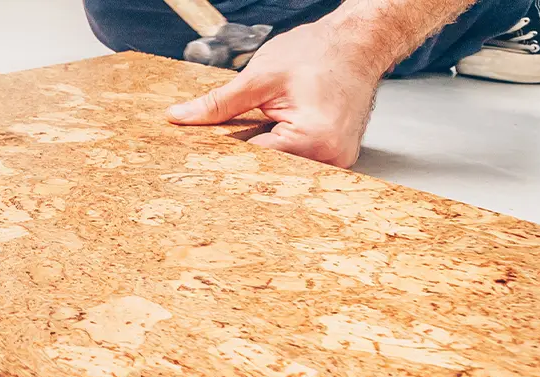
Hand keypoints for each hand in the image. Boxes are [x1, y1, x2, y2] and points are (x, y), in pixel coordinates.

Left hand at [165, 21, 386, 167]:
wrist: (358, 42)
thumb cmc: (321, 53)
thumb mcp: (260, 75)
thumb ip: (218, 103)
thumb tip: (181, 117)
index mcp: (313, 139)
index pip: (255, 163)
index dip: (223, 160)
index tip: (198, 161)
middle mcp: (331, 157)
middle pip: (269, 172)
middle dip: (242, 161)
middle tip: (219, 148)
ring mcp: (337, 160)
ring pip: (283, 170)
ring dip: (262, 157)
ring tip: (252, 137)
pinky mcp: (336, 156)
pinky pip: (298, 162)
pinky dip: (280, 152)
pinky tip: (270, 137)